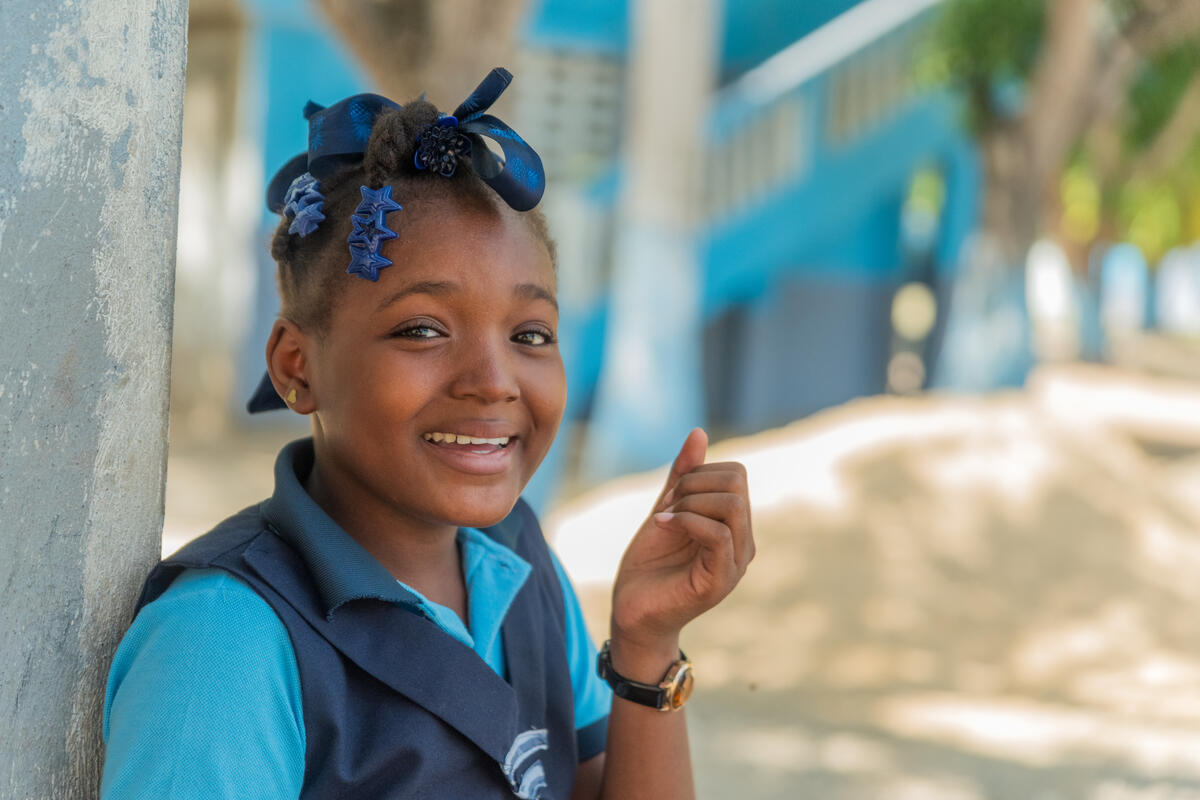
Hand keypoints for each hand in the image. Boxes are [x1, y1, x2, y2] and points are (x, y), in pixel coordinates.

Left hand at [608, 428, 753, 676]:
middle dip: (693, 483)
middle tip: (665, 506)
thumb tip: (699, 432)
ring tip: (664, 519)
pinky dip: (686, 521)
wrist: (633, 611)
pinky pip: (718, 534)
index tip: (669, 496)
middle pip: (737, 482)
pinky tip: (661, 526)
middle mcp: (743, 542)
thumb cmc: (650, 565)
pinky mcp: (721, 581)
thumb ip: (683, 476)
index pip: (736, 473)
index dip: (698, 472)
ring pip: (732, 505)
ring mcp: (736, 562)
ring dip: (689, 502)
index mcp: (734, 524)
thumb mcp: (665, 509)